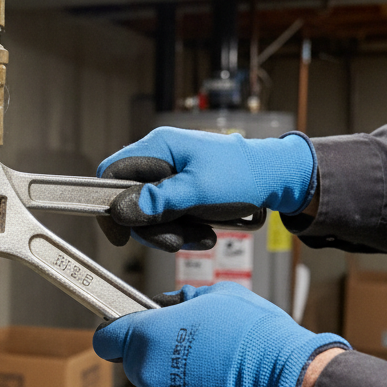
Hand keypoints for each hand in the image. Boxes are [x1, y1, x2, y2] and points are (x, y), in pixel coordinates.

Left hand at [93, 283, 347, 386]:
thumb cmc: (260, 342)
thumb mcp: (221, 297)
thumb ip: (185, 301)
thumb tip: (173, 305)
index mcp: (149, 339)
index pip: (107, 338)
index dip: (117, 334)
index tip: (125, 334)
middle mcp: (149, 379)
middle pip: (142, 369)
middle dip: (163, 362)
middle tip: (200, 356)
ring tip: (223, 382)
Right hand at [96, 127, 315, 250]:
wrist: (276, 178)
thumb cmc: (242, 175)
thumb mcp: (198, 190)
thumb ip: (158, 201)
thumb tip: (121, 210)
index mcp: (159, 147)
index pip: (112, 172)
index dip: (110, 204)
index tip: (119, 232)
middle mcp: (160, 160)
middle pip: (131, 201)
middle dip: (152, 227)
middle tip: (175, 240)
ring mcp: (170, 177)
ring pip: (151, 215)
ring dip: (173, 233)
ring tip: (201, 235)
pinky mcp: (181, 193)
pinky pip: (169, 218)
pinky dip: (185, 231)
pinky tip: (206, 233)